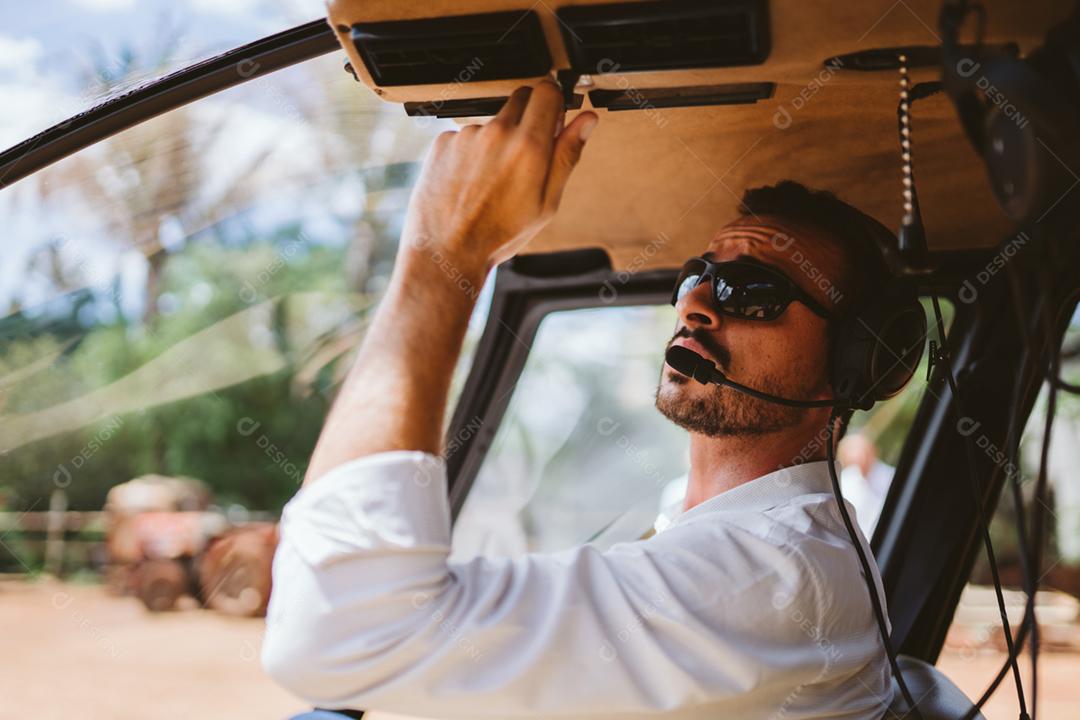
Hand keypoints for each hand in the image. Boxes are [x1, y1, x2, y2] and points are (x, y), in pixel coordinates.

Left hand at [399, 78, 597, 278]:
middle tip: (527, 154)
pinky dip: (472, 151)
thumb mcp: (547, 202)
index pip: (547, 90)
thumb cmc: (498, 234)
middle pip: (521, 98)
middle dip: (529, 117)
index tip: (553, 118)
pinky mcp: (444, 142)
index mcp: (528, 146)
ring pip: (493, 121)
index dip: (554, 102)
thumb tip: (587, 121)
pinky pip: (466, 136)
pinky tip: (471, 180)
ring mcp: (467, 135)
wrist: (447, 250)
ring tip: (493, 179)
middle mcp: (496, 133)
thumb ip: (567, 154)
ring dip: (498, 139)